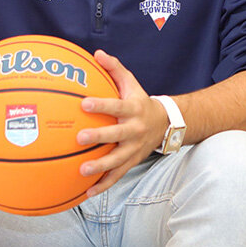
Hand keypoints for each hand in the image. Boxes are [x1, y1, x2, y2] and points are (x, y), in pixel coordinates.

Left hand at [75, 49, 169, 196]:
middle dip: (99, 136)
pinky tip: (86, 193)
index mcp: (133, 110)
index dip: (102, 105)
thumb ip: (114, 69)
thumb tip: (97, 53)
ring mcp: (133, 149)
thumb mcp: (131, 83)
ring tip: (82, 171)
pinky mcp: (131, 162)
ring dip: (100, 167)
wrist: (165, 124)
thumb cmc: (140, 101)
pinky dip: (103, 185)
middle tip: (80, 138)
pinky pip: (116, 176)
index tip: (84, 104)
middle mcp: (134, 131)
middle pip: (116, 135)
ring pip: (117, 160)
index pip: (117, 107)